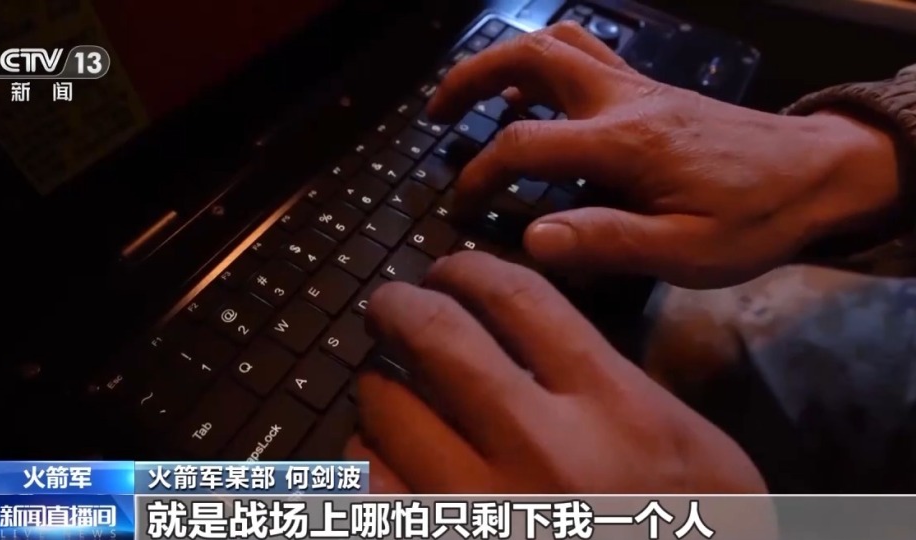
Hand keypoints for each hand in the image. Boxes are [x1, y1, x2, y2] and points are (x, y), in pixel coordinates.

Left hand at [345, 251, 766, 494]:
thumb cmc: (691, 529)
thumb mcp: (690, 448)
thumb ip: (619, 383)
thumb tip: (536, 338)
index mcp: (612, 407)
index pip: (518, 299)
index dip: (469, 269)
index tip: (450, 272)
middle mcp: (539, 447)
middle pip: (437, 336)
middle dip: (399, 306)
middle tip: (389, 306)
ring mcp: (478, 507)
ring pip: (387, 409)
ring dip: (378, 387)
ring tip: (386, 387)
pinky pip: (365, 488)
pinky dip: (363, 461)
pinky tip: (379, 457)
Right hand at [428, 22, 901, 287]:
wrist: (816, 172)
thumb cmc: (753, 218)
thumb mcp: (685, 250)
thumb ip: (606, 243)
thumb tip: (531, 241)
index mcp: (623, 143)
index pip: (524, 144)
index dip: (479, 173)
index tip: (459, 204)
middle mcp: (622, 100)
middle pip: (531, 57)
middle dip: (472, 77)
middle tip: (437, 112)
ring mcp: (636, 86)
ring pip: (559, 42)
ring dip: (506, 60)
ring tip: (475, 95)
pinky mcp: (651, 88)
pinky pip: (588, 52)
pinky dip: (547, 62)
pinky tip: (537, 96)